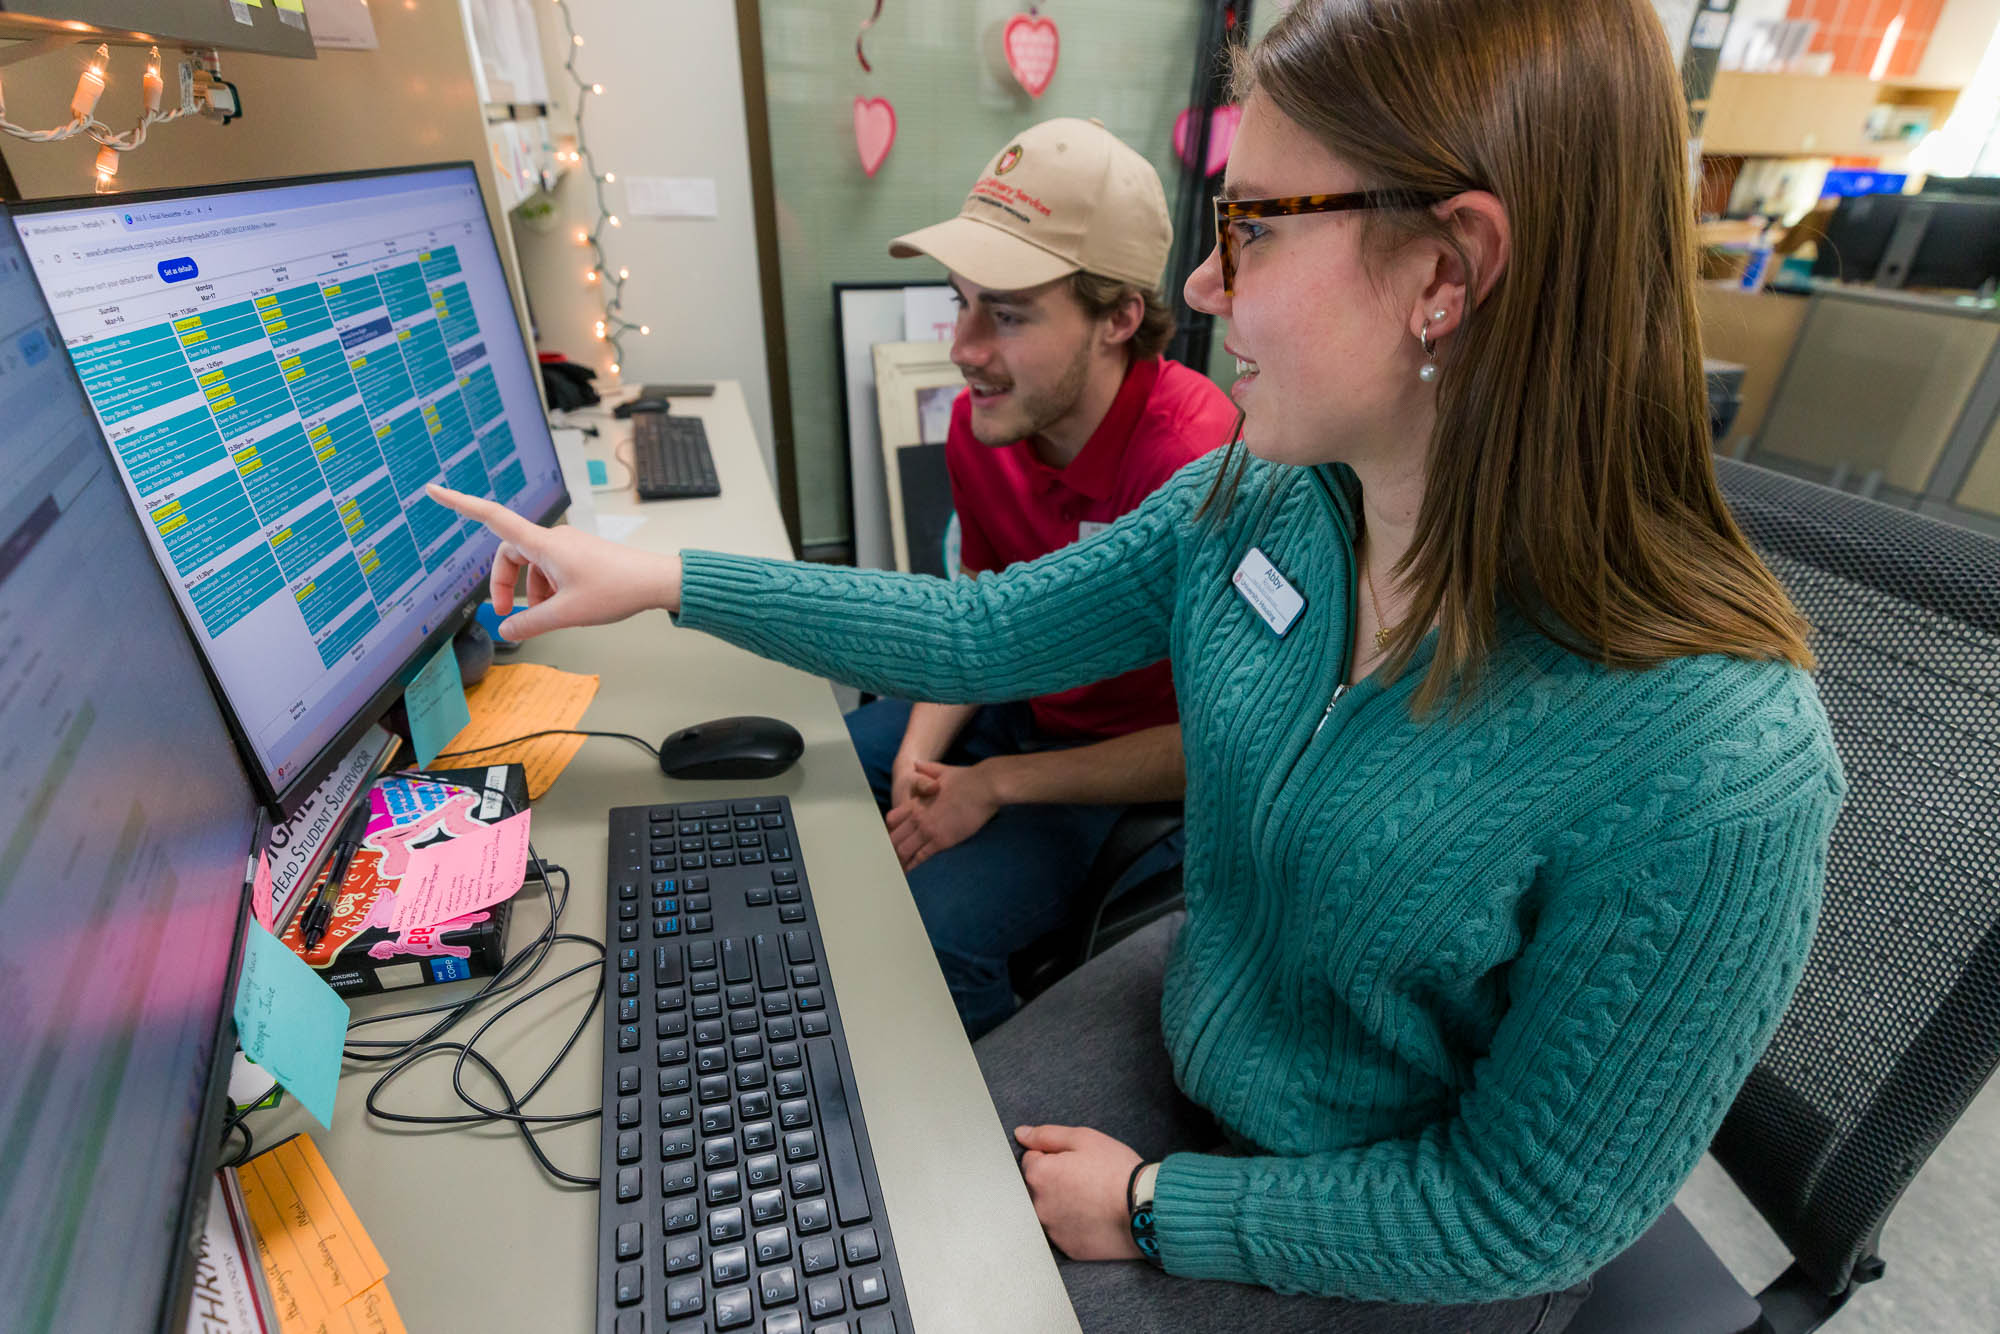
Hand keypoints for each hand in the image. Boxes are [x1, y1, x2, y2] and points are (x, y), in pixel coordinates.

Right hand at [426, 485, 681, 639]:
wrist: (655, 582)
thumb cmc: (616, 590)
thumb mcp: (567, 614)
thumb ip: (530, 624)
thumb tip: (505, 630)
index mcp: (543, 544)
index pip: (493, 517)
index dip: (461, 504)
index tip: (434, 490)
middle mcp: (552, 539)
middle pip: (509, 555)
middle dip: (503, 584)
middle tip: (505, 615)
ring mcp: (567, 547)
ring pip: (532, 567)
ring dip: (531, 593)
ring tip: (550, 616)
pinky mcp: (579, 555)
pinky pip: (550, 570)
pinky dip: (548, 590)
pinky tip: (564, 609)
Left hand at [883, 759, 1000, 871]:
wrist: (984, 786)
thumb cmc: (966, 778)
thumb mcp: (941, 771)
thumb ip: (926, 770)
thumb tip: (917, 764)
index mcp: (916, 802)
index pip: (891, 820)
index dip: (890, 830)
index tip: (889, 839)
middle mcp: (918, 817)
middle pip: (894, 838)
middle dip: (890, 848)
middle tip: (887, 859)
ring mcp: (929, 830)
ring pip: (904, 849)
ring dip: (900, 859)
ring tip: (895, 870)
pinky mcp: (942, 840)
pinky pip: (921, 856)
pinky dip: (913, 865)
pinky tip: (909, 872)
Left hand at [1014, 1124, 1143, 1261]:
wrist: (1146, 1208)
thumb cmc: (1116, 1170)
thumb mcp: (1083, 1138)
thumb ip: (1047, 1135)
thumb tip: (1021, 1134)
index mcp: (1039, 1175)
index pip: (1031, 1160)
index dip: (1054, 1156)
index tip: (1076, 1161)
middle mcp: (1039, 1206)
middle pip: (1037, 1187)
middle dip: (1054, 1180)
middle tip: (1085, 1179)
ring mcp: (1053, 1230)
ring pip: (1050, 1210)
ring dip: (1063, 1203)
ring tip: (1092, 1199)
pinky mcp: (1068, 1248)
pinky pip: (1065, 1232)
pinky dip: (1075, 1224)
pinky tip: (1094, 1217)